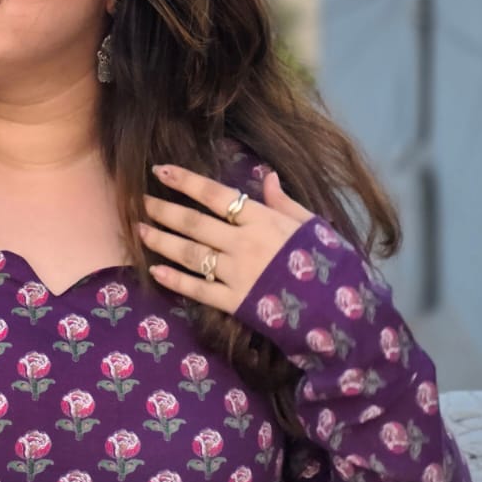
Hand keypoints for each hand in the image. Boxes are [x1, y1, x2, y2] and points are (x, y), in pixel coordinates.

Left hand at [139, 162, 315, 313]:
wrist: (341, 311)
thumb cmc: (329, 262)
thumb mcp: (312, 224)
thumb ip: (284, 202)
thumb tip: (267, 177)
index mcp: (263, 220)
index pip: (216, 195)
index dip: (186, 181)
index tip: (161, 170)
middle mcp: (245, 244)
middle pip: (194, 224)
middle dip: (164, 210)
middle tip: (140, 200)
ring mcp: (238, 275)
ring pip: (191, 254)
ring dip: (162, 241)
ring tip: (139, 230)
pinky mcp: (236, 303)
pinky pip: (199, 290)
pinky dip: (175, 280)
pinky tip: (156, 272)